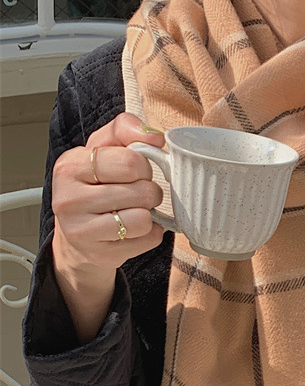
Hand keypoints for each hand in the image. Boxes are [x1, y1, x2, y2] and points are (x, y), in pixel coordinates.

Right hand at [51, 113, 165, 340]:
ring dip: (149, 214)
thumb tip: (155, 135)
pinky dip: (150, 233)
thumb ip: (125, 130)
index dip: (144, 166)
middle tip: (138, 194)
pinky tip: (133, 230)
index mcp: (70, 165)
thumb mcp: (102, 149)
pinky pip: (148, 239)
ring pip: (144, 219)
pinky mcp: (100, 254)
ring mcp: (82, 230)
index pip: (131, 162)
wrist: (78, 235)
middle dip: (149, 191)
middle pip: (141, 191)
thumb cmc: (94, 186)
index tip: (136, 171)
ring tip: (134, 211)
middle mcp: (69, 198)